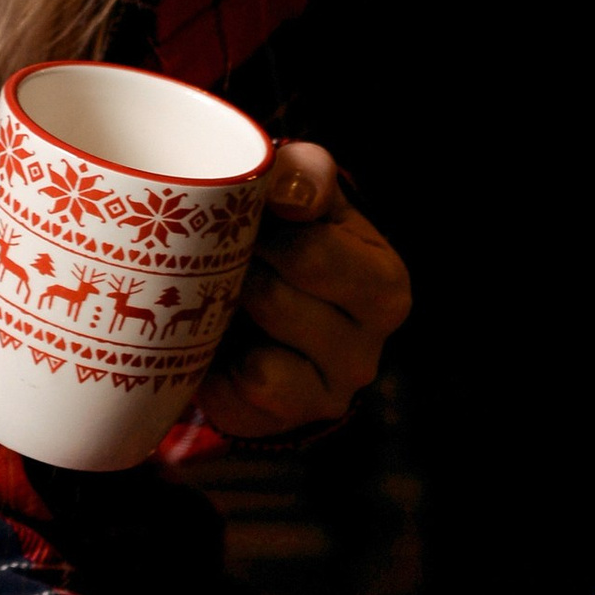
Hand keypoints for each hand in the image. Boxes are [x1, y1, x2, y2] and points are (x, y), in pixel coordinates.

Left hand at [197, 141, 409, 440]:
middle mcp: (367, 347)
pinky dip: (213, 371)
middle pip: (274, 301)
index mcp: (382, 283)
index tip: (244, 222)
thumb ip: (304, 173)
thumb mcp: (300, 190)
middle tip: (221, 259)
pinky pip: (234, 399)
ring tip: (220, 299)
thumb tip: (287, 193)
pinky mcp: (281, 421)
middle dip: (236, 274)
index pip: (313, 255)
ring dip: (223, 322)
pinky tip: (212, 345)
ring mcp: (328, 393)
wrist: (255, 301)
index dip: (262, 234)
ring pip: (259, 360)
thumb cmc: (285, 234)